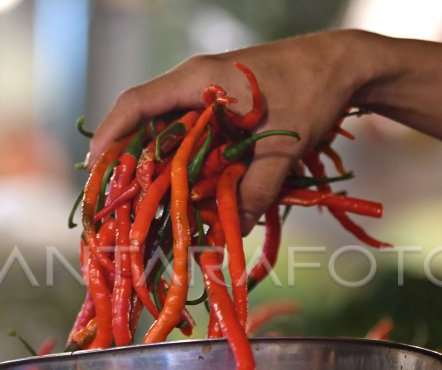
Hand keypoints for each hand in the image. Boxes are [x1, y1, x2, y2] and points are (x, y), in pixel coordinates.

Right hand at [89, 30, 376, 232]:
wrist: (346, 65)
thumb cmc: (312, 91)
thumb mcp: (282, 146)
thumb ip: (257, 189)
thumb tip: (235, 232)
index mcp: (198, 79)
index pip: (137, 103)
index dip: (112, 135)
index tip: (96, 168)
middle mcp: (197, 82)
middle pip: (148, 120)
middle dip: (131, 157)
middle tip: (121, 196)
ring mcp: (211, 91)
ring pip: (172, 128)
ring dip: (161, 161)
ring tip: (150, 198)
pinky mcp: (227, 104)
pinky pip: (195, 132)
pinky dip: (188, 159)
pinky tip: (191, 185)